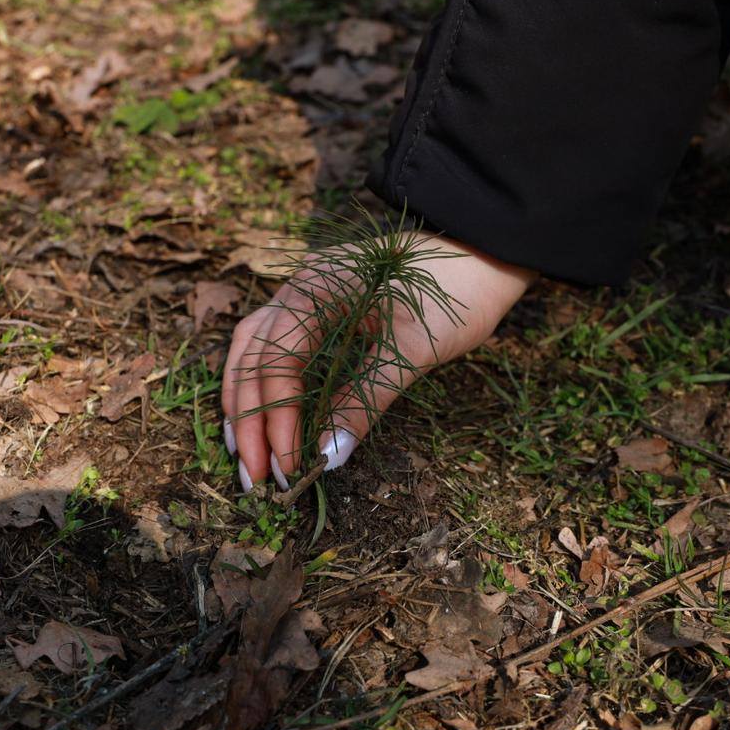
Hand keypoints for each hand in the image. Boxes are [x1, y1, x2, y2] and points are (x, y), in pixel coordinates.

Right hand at [221, 231, 534, 490]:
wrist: (483, 251)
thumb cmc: (454, 294)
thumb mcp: (412, 351)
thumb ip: (364, 401)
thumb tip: (327, 457)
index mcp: (313, 291)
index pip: (275, 364)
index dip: (276, 420)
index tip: (289, 468)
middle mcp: (297, 289)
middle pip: (251, 359)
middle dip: (248, 420)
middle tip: (253, 478)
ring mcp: (304, 295)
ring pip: (254, 352)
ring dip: (246, 403)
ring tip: (246, 454)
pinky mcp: (319, 308)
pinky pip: (275, 346)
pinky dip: (265, 385)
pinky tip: (266, 415)